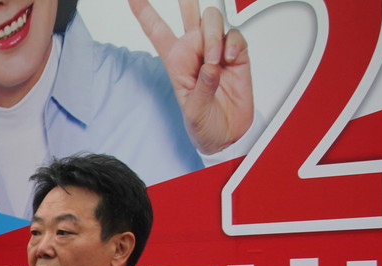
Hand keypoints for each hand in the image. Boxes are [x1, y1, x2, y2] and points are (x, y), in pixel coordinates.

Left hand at [129, 0, 253, 154]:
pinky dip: (232, 44)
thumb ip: (203, 88)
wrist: (228, 135)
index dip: (145, 11)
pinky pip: (234, 36)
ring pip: (212, 21)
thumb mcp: (194, 112)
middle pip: (189, 13)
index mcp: (175, 60)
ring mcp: (216, 50)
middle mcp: (195, 50)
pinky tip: (229, 60)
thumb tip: (211, 67)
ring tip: (215, 60)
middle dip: (188, 2)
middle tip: (189, 0)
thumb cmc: (204, 124)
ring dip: (213, 36)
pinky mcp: (236, 54)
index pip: (157, 30)